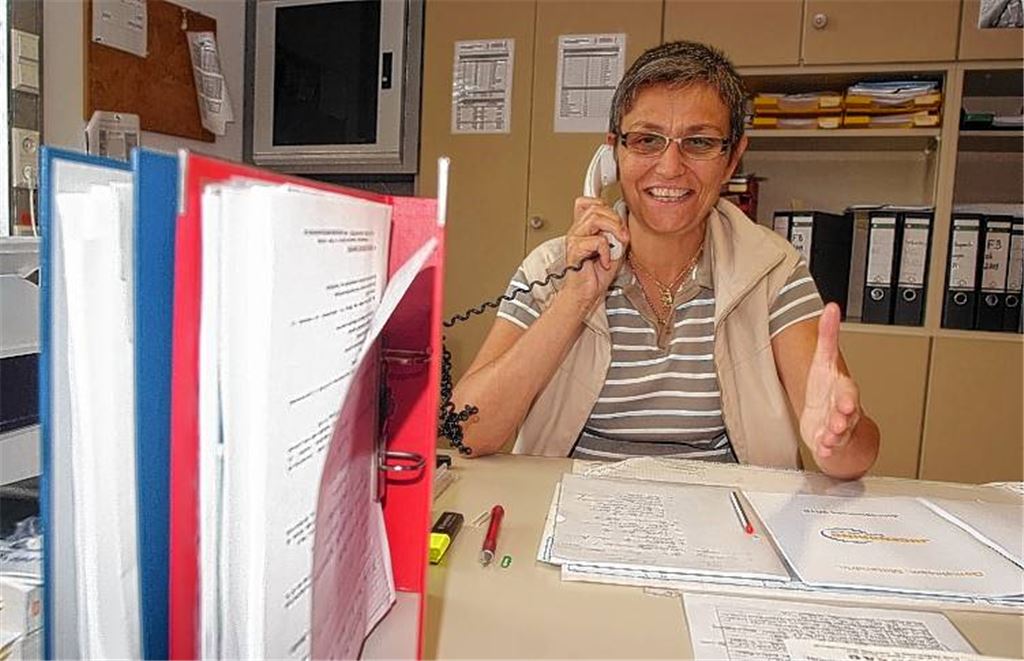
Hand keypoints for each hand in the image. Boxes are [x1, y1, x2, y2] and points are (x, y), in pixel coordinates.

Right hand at [561, 196, 628, 308]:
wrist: (587, 294)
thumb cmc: (597, 275)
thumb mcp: (614, 248)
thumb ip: (617, 232)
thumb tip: (624, 220)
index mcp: (583, 227)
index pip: (588, 202)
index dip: (604, 205)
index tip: (617, 220)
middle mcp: (576, 230)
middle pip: (596, 208)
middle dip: (615, 219)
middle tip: (622, 236)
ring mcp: (574, 239)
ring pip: (596, 218)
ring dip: (613, 230)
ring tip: (616, 246)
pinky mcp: (574, 250)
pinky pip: (597, 240)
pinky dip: (606, 252)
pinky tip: (604, 262)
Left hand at [799, 303, 861, 460]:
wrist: (832, 421)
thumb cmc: (827, 390)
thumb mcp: (824, 360)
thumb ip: (827, 336)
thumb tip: (831, 308)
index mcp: (843, 391)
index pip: (848, 392)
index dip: (847, 397)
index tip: (845, 402)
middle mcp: (843, 410)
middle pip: (847, 414)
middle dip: (844, 418)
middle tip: (838, 422)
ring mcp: (837, 428)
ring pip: (839, 432)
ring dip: (834, 435)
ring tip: (827, 437)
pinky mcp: (828, 443)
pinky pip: (830, 448)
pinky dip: (826, 450)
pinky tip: (822, 450)